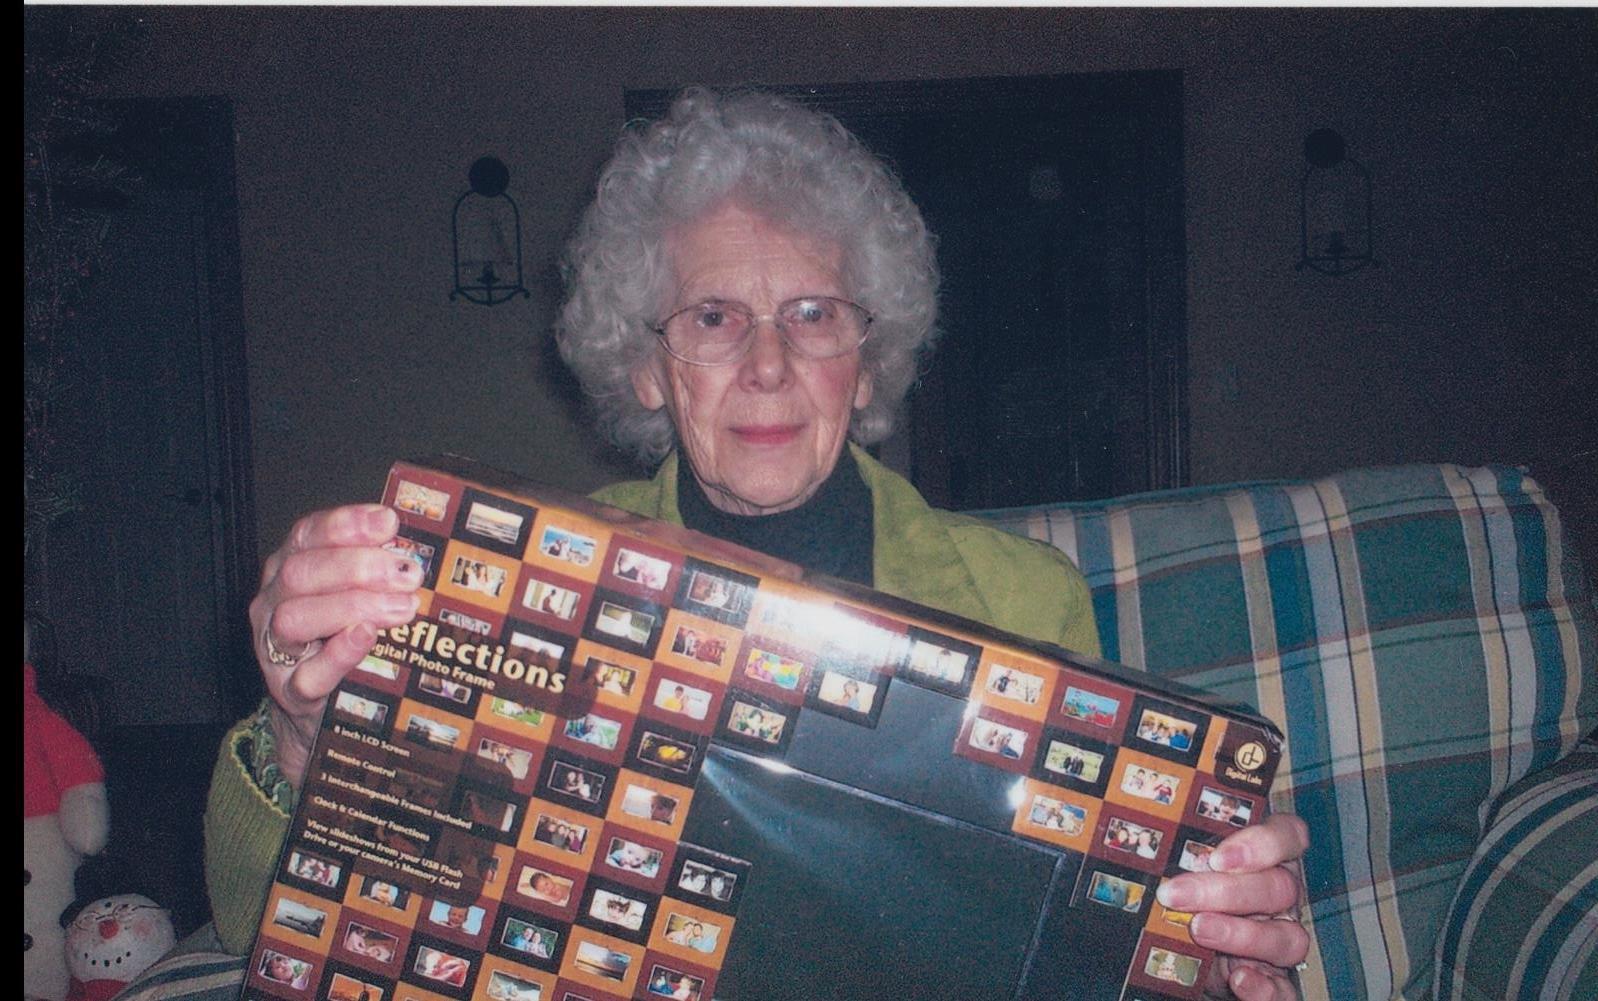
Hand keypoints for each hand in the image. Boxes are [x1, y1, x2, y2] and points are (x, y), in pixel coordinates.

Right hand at [250, 504, 420, 787]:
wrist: (318, 705)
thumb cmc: (341, 636)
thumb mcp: (354, 594)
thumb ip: (376, 570)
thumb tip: (421, 550)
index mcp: (290, 566)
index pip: (309, 533)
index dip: (348, 524)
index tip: (389, 522)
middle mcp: (273, 602)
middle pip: (301, 572)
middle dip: (358, 566)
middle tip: (409, 574)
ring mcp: (274, 648)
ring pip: (295, 618)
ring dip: (353, 606)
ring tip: (403, 607)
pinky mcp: (289, 691)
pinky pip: (307, 674)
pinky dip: (338, 654)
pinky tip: (367, 636)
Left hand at [1155, 813, 1310, 1000]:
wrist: (1181, 958)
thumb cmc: (1182, 898)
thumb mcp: (1177, 870)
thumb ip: (1173, 853)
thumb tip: (1133, 836)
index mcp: (1266, 859)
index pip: (1289, 836)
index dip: (1264, 843)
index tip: (1218, 857)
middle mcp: (1281, 897)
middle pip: (1280, 887)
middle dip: (1226, 891)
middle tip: (1176, 895)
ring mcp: (1282, 939)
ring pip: (1288, 936)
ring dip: (1243, 935)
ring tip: (1198, 930)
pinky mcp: (1276, 982)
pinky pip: (1285, 989)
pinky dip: (1266, 988)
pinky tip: (1239, 980)